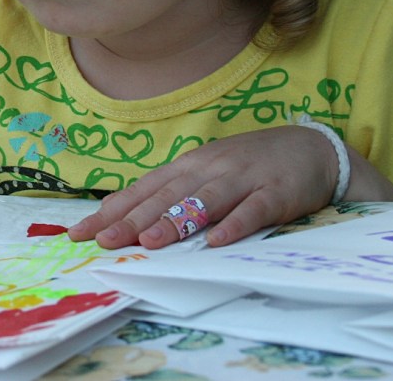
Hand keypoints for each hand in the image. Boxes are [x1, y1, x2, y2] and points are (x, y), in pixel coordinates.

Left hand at [67, 125, 339, 249]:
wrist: (311, 148)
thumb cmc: (249, 166)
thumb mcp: (205, 173)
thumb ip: (171, 191)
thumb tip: (125, 212)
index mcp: (188, 166)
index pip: (143, 189)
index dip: (112, 209)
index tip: (81, 231)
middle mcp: (209, 169)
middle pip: (165, 196)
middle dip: (132, 219)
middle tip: (103, 240)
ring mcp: (242, 179)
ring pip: (203, 201)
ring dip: (176, 221)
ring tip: (149, 243)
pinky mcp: (275, 193)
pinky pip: (253, 210)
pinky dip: (235, 225)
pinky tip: (217, 241)